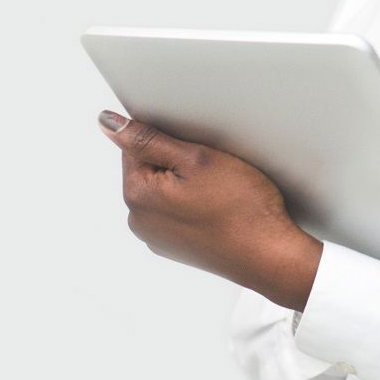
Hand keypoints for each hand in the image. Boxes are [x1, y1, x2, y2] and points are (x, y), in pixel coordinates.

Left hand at [99, 110, 321, 311]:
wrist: (272, 256)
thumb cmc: (241, 208)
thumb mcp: (195, 158)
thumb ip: (148, 139)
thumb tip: (108, 123)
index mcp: (137, 196)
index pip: (135, 145)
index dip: (168, 138)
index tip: (195, 148)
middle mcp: (140, 221)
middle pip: (149, 168)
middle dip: (176, 161)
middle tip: (212, 169)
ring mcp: (158, 238)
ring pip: (165, 189)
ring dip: (186, 182)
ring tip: (218, 189)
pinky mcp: (177, 247)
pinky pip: (178, 211)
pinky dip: (194, 203)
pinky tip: (218, 207)